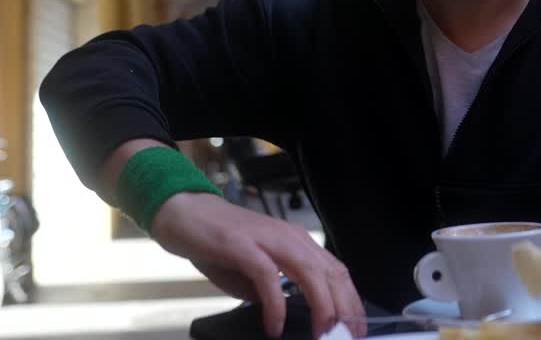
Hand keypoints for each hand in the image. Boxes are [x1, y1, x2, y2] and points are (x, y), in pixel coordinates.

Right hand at [151, 192, 365, 338]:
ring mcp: (267, 239)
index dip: (350, 300)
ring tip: (322, 334)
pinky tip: (275, 325)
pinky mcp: (243, 245)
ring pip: (310, 273)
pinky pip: (268, 278)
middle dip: (345, 308)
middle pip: (331, 273)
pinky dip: (275, 305)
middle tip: (348, 336)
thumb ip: (272, 288)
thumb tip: (284, 313)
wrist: (183, 213)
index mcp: (296, 242)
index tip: (356, 327)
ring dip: (321, 306)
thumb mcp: (254, 268)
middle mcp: (289, 237)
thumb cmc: (218, 241)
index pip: (336, 271)